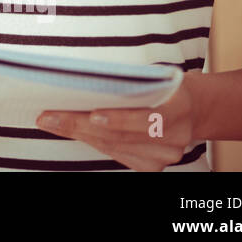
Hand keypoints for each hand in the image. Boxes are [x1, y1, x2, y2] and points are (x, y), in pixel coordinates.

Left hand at [36, 73, 199, 170]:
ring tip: (52, 122)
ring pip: (113, 146)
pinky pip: (116, 154)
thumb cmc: (166, 85)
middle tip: (49, 117)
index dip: (120, 119)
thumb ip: (132, 82)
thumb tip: (86, 80)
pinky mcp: (152, 166)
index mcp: (179, 107)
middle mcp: (174, 137)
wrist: (193, 109)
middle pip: (121, 135)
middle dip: (80, 125)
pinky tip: (73, 130)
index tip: (92, 115)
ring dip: (79, 134)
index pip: (148, 118)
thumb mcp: (156, 76)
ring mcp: (163, 155)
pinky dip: (92, 141)